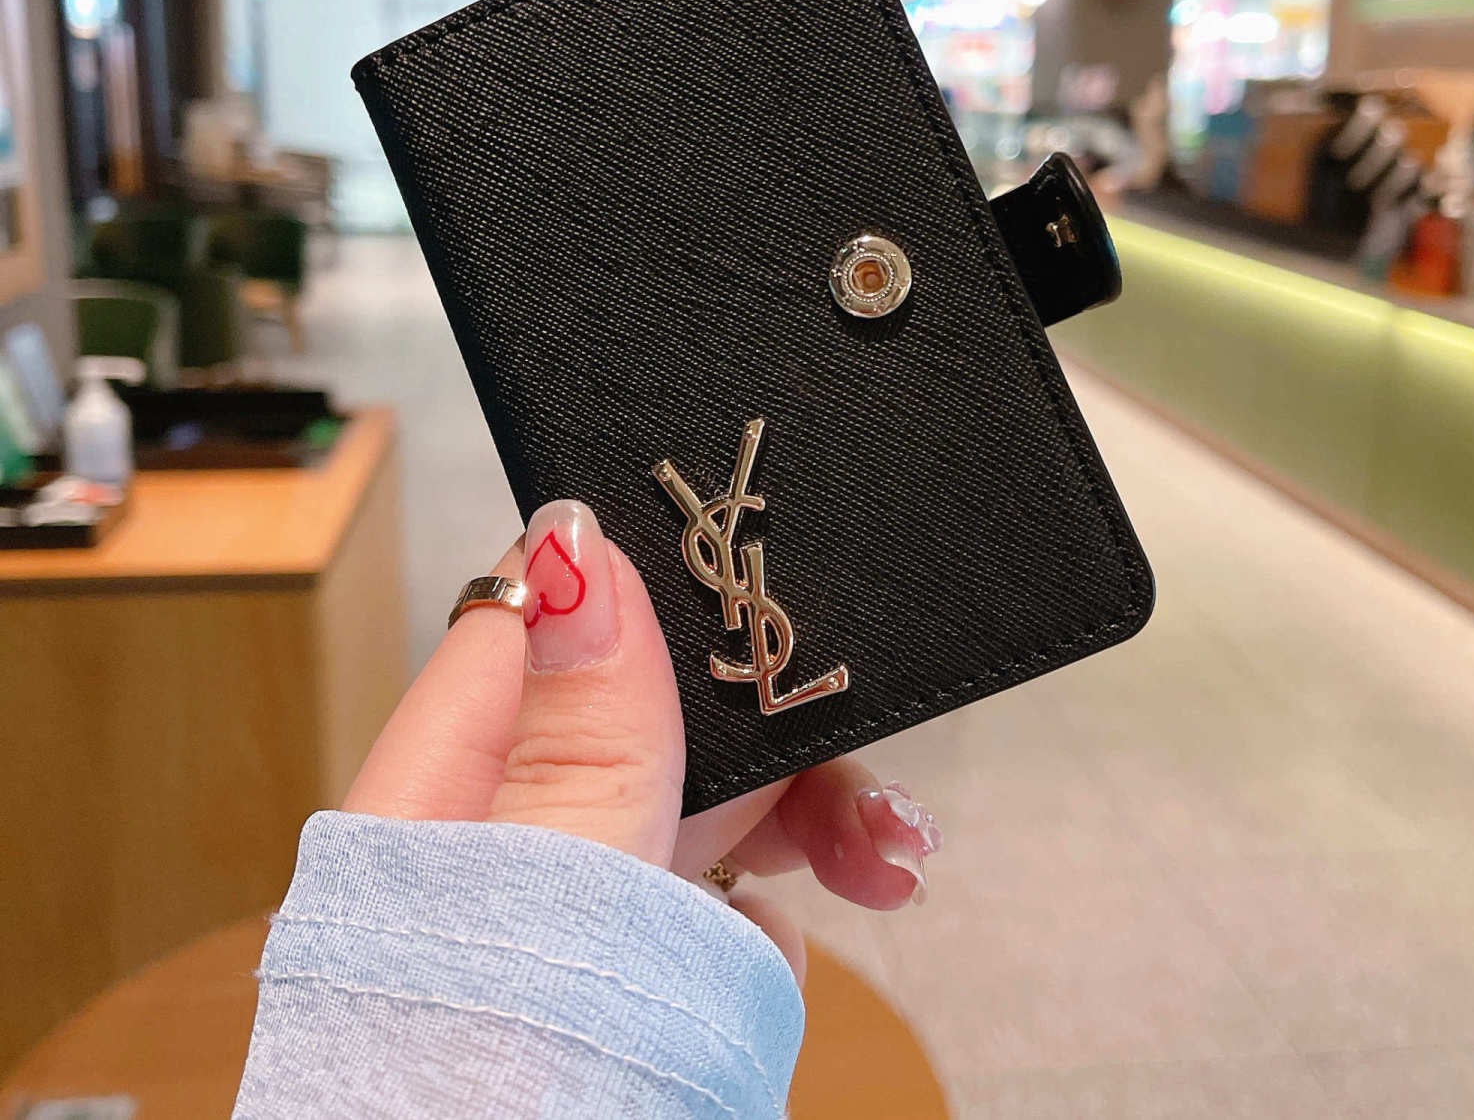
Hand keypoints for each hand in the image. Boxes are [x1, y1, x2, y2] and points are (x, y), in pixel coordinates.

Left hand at [343, 499, 940, 979]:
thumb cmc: (477, 1111)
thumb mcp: (538, 926)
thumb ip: (572, 752)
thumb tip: (578, 547)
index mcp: (443, 804)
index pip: (539, 631)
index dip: (650, 587)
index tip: (763, 578)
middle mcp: (508, 846)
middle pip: (652, 714)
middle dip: (772, 725)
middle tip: (869, 752)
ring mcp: (576, 915)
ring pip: (709, 806)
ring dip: (809, 816)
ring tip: (892, 860)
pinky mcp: (635, 976)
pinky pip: (727, 899)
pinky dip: (788, 904)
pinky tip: (825, 924)